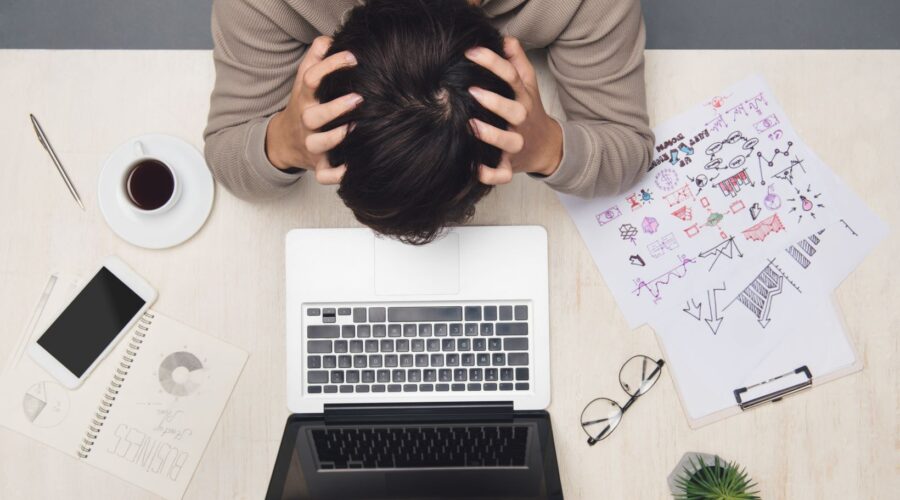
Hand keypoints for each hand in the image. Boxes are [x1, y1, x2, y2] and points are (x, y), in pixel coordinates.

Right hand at [265, 36, 361, 183]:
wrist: (283, 142)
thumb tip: (328, 39)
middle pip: (313, 116)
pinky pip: (325, 175)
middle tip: (358, 98)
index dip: (330, 66)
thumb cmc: (303, 106)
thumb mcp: (304, 82)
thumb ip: (315, 59)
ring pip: (318, 145)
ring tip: (354, 129)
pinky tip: (352, 168)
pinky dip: (337, 175)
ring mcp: (311, 144)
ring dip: (335, 139)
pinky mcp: (318, 165)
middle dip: (334, 108)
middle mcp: (306, 122)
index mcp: (305, 98)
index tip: (352, 58)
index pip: (311, 78)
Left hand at [465, 37, 562, 184]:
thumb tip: (506, 39)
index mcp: (522, 99)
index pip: (511, 77)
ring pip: (508, 142)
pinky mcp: (511, 166)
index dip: (492, 63)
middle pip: (514, 110)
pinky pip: (502, 174)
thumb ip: (517, 62)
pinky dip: (490, 174)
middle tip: (473, 91)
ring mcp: (517, 145)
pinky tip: (476, 168)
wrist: (548, 148)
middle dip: (495, 101)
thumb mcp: (528, 86)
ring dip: (492, 135)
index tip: (471, 53)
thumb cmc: (530, 112)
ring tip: (472, 126)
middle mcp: (520, 121)